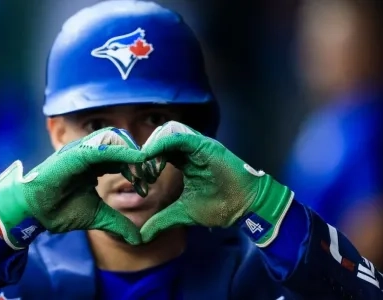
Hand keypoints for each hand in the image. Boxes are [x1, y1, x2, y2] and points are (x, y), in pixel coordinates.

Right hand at [0, 127, 146, 248]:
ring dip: (132, 154)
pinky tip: (136, 160)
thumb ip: (117, 222)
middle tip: (149, 177)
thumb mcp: (96, 216)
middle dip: (138, 159)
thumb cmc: (58, 210)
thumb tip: (138, 238)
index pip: (122, 158)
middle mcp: (88, 152)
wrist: (32, 214)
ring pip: (114, 139)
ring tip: (142, 172)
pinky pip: (102, 147)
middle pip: (122, 144)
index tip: (148, 184)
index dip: (137, 168)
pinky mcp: (74, 153)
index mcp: (94, 164)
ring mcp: (81, 150)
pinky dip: (121, 152)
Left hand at [140, 121, 293, 246]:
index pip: (158, 152)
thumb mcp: (183, 213)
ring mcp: (197, 145)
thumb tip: (142, 235)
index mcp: (184, 160)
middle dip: (144, 153)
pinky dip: (161, 143)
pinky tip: (150, 155)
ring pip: (166, 133)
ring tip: (144, 164)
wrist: (246, 207)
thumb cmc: (220, 206)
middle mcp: (189, 149)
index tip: (135, 177)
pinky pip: (178, 136)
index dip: (144, 161)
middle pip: (158, 139)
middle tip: (137, 171)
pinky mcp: (204, 145)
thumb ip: (162, 220)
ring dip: (151, 146)